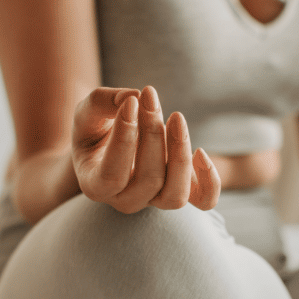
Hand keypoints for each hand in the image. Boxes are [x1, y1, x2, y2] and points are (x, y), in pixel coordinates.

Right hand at [72, 86, 219, 213]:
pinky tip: (201, 152)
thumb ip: (102, 102)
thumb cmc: (96, 128)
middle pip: (149, 180)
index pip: (112, 175)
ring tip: (176, 117)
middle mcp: (125, 200)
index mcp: (95, 186)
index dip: (124, 138)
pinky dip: (209, 182)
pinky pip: (204, 201)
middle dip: (153, 135)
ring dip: (180, 154)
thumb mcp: (88, 111)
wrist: (111, 144)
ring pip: (175, 195)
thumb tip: (134, 97)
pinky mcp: (179, 192)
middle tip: (150, 97)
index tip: (131, 102)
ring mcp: (154, 201)